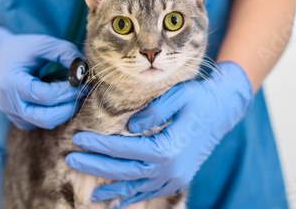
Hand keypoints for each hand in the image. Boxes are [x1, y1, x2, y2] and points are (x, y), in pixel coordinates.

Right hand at [0, 26, 84, 129]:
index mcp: (11, 83)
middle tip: (85, 91)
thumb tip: (86, 69)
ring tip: (74, 91)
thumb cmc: (22, 49)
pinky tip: (62, 96)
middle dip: (70, 106)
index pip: (45, 96)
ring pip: (47, 123)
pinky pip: (44, 122)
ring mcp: (14, 115)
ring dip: (66, 109)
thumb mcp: (43, 43)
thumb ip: (64, 52)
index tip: (84, 80)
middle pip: (46, 118)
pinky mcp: (21, 120)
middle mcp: (9, 104)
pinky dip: (57, 111)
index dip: (68, 91)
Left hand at [65, 61, 252, 207]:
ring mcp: (175, 178)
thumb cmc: (200, 98)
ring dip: (111, 188)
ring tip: (89, 192)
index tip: (78, 138)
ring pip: (136, 187)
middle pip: (125, 171)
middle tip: (71, 160)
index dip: (100, 145)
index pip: (125, 149)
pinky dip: (133, 196)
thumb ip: (153, 112)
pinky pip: (150, 192)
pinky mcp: (178, 179)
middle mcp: (171, 169)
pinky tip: (118, 200)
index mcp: (169, 148)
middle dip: (96, 166)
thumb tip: (129, 128)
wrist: (224, 109)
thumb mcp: (177, 96)